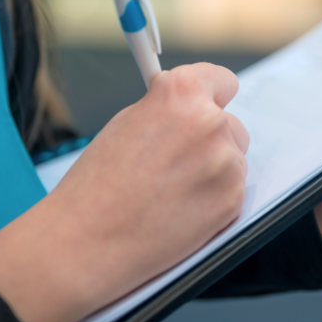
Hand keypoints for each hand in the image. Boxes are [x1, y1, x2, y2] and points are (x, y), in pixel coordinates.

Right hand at [0, 63, 248, 321]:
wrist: (89, 240)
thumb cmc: (97, 184)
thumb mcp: (126, 123)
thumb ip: (167, 110)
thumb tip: (190, 108)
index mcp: (182, 94)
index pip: (221, 80)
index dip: (210, 95)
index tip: (207, 104)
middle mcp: (211, 123)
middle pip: (231, 123)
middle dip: (210, 139)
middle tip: (177, 161)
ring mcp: (227, 163)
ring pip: (232, 159)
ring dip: (213, 170)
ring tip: (171, 190)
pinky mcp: (233, 200)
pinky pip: (231, 190)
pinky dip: (213, 198)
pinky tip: (179, 208)